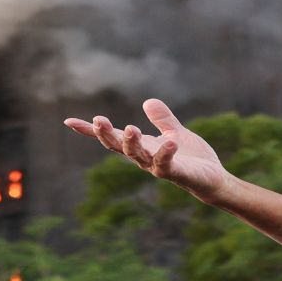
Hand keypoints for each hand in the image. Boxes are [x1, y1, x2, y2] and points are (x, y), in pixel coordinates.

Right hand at [64, 98, 229, 201]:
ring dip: (132, 144)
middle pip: (119, 147)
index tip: (69, 121)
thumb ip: (162, 120)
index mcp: (142, 147)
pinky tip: (169, 144)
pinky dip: (166, 155)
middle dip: (107, 135)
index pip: (113, 137)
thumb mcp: (175, 133)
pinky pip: (167, 165)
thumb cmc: (192, 158)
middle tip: (98, 120)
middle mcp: (145, 158)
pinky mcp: (177, 174)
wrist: (212, 178)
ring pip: (139, 157)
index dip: (91, 131)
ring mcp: (159, 167)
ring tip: (131, 128)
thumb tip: (148, 101)